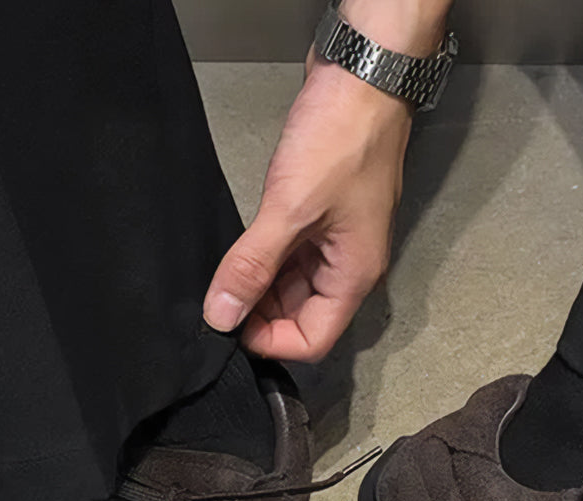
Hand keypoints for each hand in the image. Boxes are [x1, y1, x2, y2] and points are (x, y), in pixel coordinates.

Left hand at [203, 55, 413, 362]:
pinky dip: (265, 259)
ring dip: (260, 285)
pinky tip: (242, 246)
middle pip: (301, 317)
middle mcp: (347, 267)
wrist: (363, 77)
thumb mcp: (290, 210)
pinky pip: (291, 255)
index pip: (312, 341)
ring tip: (226, 268)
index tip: (231, 324)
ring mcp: (335, 242)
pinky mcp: (321, 216)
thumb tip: (220, 314)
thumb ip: (253, 266)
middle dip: (260, 313)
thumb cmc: (343, 140)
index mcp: (353, 277)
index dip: (270, 341)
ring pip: (293, 286)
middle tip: (219, 295)